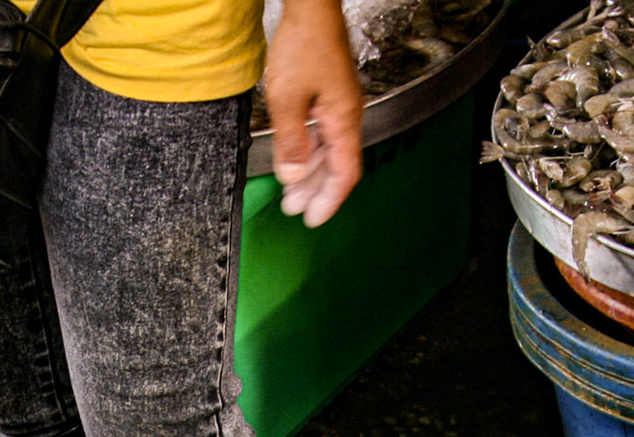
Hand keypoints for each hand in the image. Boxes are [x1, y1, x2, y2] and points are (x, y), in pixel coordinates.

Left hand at [262, 0, 363, 227]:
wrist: (311, 8)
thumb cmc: (304, 44)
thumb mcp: (287, 99)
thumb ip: (291, 141)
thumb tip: (292, 176)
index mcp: (343, 120)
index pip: (344, 173)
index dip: (329, 200)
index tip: (313, 219)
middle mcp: (346, 115)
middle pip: (336, 165)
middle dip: (315, 190)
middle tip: (294, 209)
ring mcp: (338, 105)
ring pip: (327, 149)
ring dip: (309, 172)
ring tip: (290, 190)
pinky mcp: (328, 95)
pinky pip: (321, 132)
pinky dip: (308, 149)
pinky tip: (294, 157)